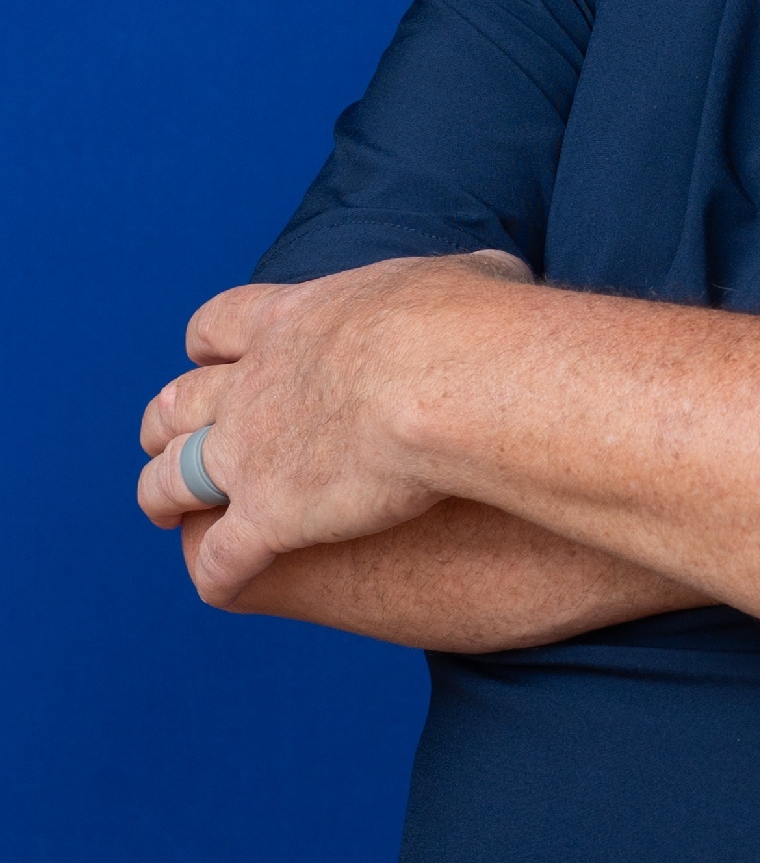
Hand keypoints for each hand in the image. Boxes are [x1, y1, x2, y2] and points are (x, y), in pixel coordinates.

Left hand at [141, 250, 535, 605]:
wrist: (446, 383)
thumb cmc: (472, 324)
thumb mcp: (468, 276)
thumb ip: (462, 281)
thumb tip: (493, 280)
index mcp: (291, 319)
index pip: (217, 326)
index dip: (207, 348)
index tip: (209, 359)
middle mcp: (250, 385)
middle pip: (177, 402)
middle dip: (166, 422)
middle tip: (168, 437)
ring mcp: (248, 453)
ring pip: (171, 480)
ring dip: (163, 496)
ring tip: (166, 512)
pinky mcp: (266, 518)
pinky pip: (221, 559)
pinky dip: (218, 573)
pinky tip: (225, 585)